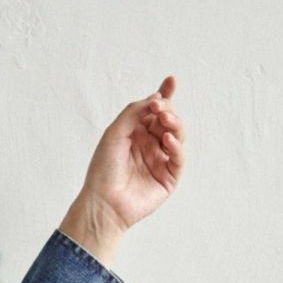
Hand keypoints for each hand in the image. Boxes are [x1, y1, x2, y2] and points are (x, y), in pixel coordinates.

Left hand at [75, 75, 185, 234]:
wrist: (103, 201)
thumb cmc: (103, 169)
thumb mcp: (115, 133)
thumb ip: (134, 112)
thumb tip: (156, 98)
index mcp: (135, 134)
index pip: (154, 111)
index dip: (164, 95)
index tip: (171, 81)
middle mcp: (149, 145)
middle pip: (168, 120)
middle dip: (167, 110)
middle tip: (159, 107)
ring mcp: (160, 160)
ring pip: (177, 136)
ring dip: (174, 124)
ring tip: (164, 120)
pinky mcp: (168, 177)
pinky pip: (179, 158)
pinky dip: (176, 146)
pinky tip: (167, 139)